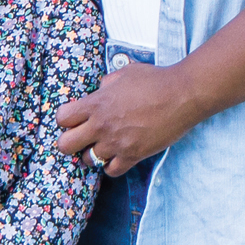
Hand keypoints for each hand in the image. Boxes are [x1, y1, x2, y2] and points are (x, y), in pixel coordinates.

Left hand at [55, 62, 195, 175]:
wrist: (182, 95)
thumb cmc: (155, 80)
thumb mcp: (124, 74)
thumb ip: (106, 84)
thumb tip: (100, 90)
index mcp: (96, 103)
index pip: (62, 118)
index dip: (66, 119)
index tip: (75, 118)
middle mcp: (102, 126)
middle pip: (65, 145)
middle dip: (70, 141)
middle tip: (82, 137)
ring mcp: (117, 143)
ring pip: (88, 160)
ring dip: (93, 154)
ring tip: (103, 146)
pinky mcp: (133, 155)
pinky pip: (111, 171)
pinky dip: (112, 165)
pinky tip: (118, 155)